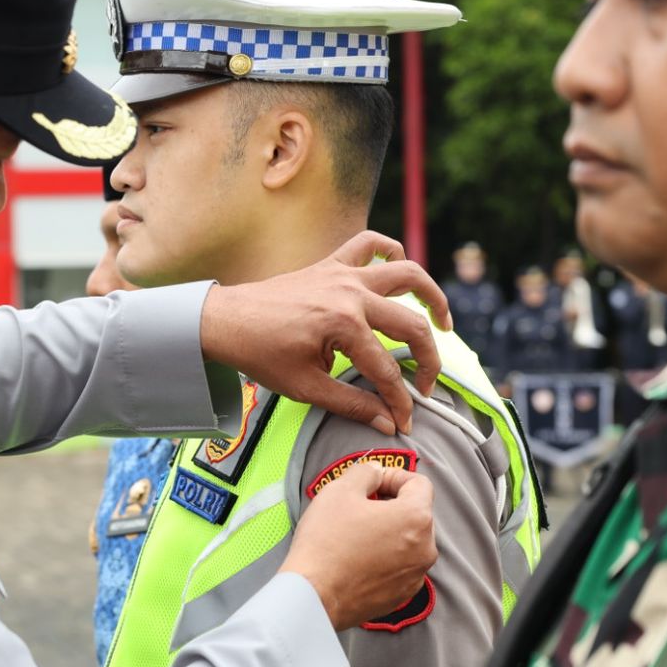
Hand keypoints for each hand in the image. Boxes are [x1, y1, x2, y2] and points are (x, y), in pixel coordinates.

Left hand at [200, 232, 450, 435]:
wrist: (222, 321)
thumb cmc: (259, 354)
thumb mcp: (305, 387)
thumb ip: (351, 404)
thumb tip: (389, 423)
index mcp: (343, 325)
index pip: (386, 370)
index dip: (399, 401)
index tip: (406, 421)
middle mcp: (350, 294)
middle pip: (410, 324)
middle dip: (426, 359)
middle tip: (424, 385)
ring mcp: (342, 274)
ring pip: (405, 273)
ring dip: (431, 294)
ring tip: (444, 322)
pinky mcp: (330, 264)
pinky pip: (368, 244)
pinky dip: (390, 250)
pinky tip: (400, 269)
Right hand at [279, 464, 435, 630]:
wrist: (314, 594)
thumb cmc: (326, 542)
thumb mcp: (339, 490)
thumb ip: (365, 472)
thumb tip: (375, 473)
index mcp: (416, 517)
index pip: (419, 483)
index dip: (393, 476)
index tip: (371, 483)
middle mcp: (426, 548)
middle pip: (416, 513)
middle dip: (391, 505)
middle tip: (359, 507)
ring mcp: (416, 575)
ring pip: (409, 541)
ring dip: (389, 532)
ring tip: (356, 534)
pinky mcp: (402, 595)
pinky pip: (400, 566)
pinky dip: (385, 557)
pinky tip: (357, 558)